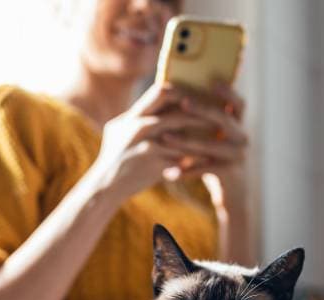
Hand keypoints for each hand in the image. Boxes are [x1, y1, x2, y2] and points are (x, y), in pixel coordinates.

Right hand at [87, 82, 216, 203]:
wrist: (105, 186)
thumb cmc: (114, 158)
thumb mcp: (119, 132)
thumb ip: (136, 118)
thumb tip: (156, 105)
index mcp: (132, 116)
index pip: (161, 90)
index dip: (183, 90)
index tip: (199, 95)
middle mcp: (137, 124)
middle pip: (171, 100)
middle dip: (194, 101)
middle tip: (214, 107)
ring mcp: (145, 142)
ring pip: (179, 123)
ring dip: (200, 123)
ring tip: (218, 127)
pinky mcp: (153, 161)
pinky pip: (181, 153)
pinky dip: (195, 152)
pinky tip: (209, 154)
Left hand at [161, 82, 248, 211]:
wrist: (232, 194)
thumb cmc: (216, 160)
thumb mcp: (214, 139)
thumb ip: (205, 122)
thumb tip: (179, 97)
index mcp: (238, 125)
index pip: (238, 103)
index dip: (228, 91)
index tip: (213, 81)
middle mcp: (242, 138)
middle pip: (224, 119)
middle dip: (202, 109)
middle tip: (183, 103)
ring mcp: (238, 155)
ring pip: (210, 145)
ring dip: (185, 142)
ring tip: (164, 138)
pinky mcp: (230, 173)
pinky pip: (205, 169)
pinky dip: (186, 171)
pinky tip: (169, 173)